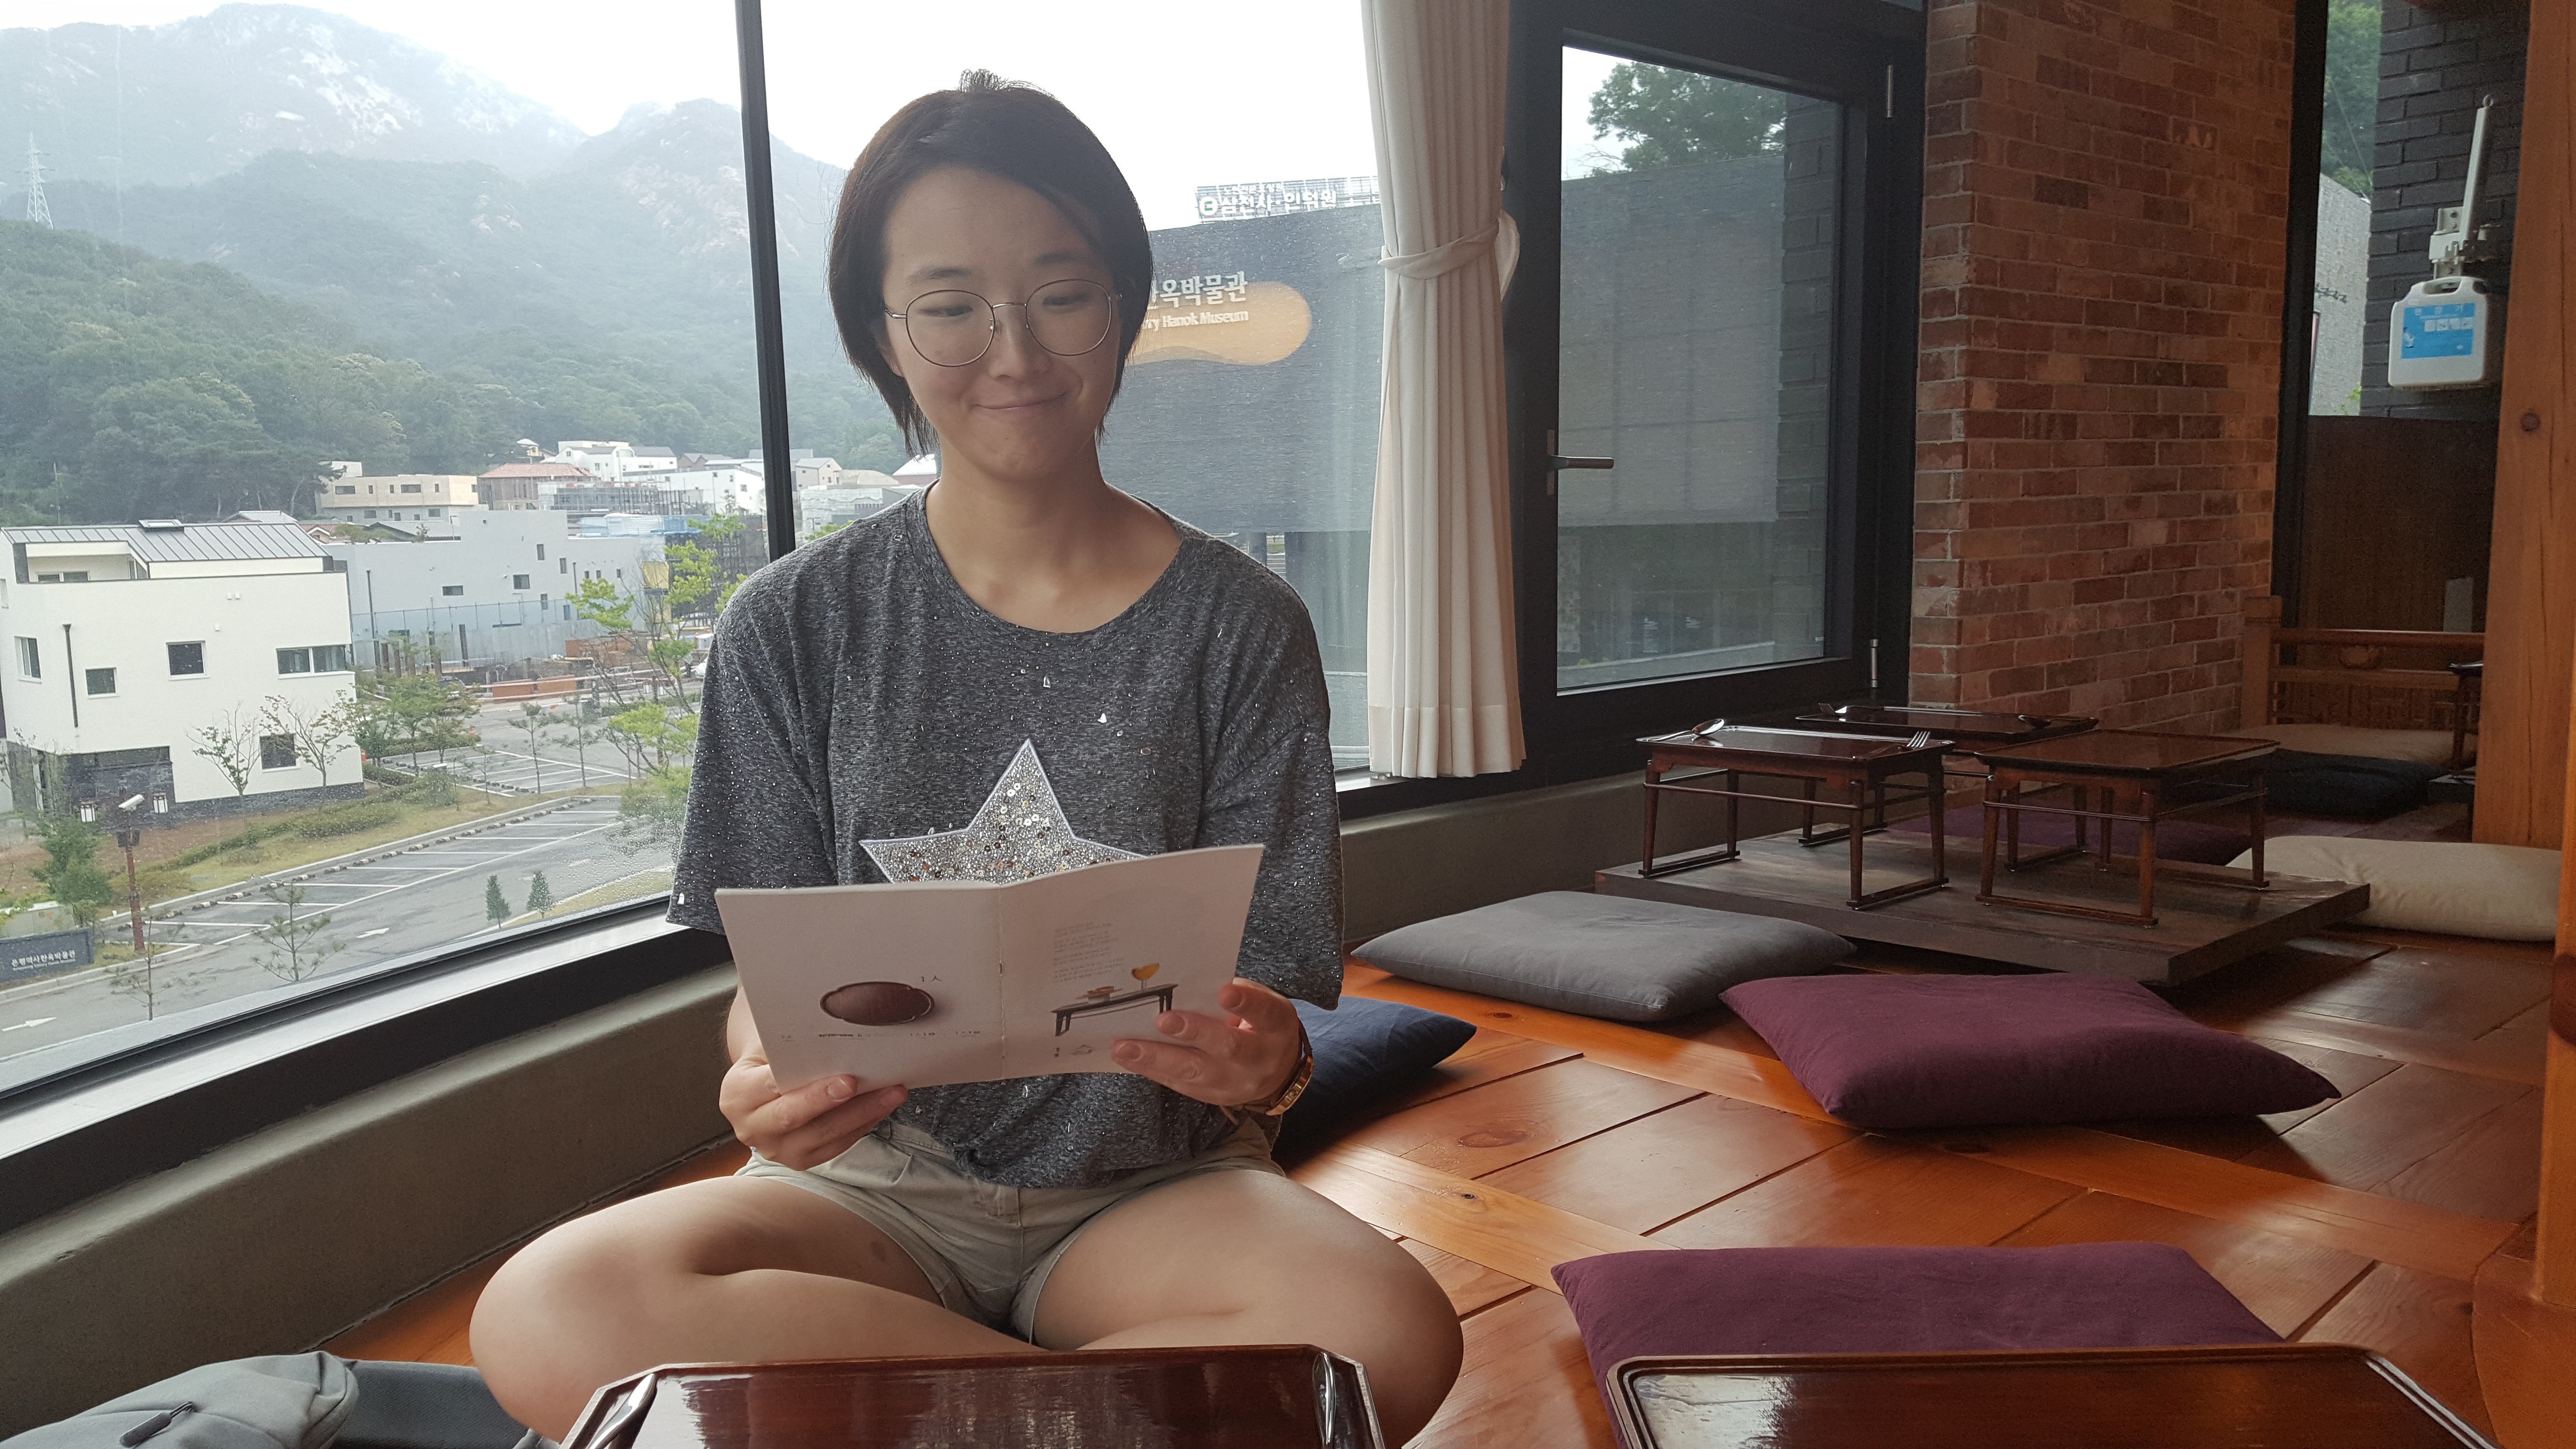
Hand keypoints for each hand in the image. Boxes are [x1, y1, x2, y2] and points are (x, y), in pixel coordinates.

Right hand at [719, 1034, 905, 1170]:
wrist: (760, 1086)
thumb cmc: (769, 1058)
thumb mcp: (767, 1044)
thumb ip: (788, 1042)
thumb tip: (830, 1025)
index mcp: (736, 1095)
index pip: (772, 1088)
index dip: (809, 1087)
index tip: (844, 1077)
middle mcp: (751, 1128)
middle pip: (795, 1117)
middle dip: (834, 1102)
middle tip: (865, 1084)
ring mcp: (776, 1149)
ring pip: (823, 1135)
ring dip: (862, 1113)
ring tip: (892, 1091)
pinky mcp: (801, 1160)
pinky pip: (837, 1145)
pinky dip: (863, 1124)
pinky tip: (883, 1105)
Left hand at [1111, 977, 1302, 1108]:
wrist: (1275, 1073)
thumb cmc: (1260, 1026)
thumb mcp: (1262, 1004)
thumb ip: (1233, 993)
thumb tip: (1186, 980)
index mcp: (1275, 1027)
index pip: (1263, 1013)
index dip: (1246, 1003)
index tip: (1224, 991)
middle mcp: (1258, 1060)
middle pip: (1227, 1048)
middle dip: (1193, 1033)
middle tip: (1163, 1021)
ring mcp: (1234, 1083)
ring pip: (1194, 1072)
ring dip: (1156, 1058)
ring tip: (1125, 1047)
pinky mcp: (1210, 1096)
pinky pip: (1178, 1083)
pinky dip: (1151, 1069)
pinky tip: (1127, 1057)